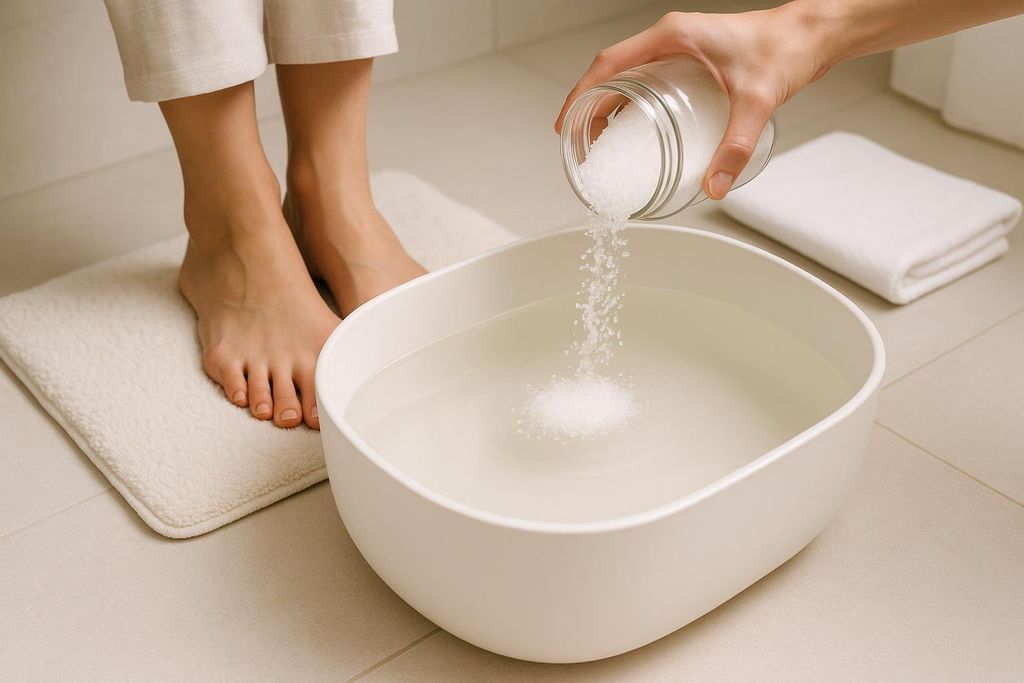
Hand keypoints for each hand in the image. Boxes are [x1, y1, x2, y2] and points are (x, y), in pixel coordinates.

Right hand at [554, 6, 830, 198]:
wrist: (813, 34)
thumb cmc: (786, 49)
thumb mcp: (758, 100)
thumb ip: (736, 146)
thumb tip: (715, 187)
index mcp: (672, 37)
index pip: (608, 64)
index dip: (581, 95)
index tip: (566, 125)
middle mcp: (670, 40)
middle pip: (611, 73)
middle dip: (590, 109)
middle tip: (581, 146)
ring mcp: (680, 49)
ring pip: (628, 77)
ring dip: (609, 108)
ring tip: (601, 144)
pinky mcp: (692, 61)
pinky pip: (648, 81)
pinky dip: (633, 105)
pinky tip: (637, 132)